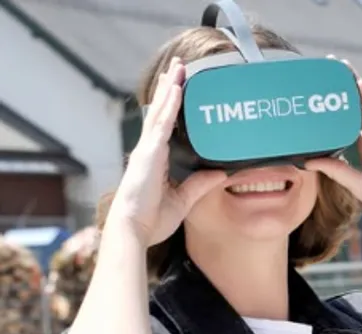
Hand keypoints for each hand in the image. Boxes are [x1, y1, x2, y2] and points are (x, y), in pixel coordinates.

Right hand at [108, 57, 226, 246]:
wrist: (133, 230)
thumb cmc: (151, 220)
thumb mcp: (184, 201)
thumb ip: (201, 185)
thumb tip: (220, 173)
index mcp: (155, 161)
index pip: (164, 127)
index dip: (170, 107)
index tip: (176, 89)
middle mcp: (150, 151)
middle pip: (160, 113)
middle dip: (169, 90)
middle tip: (178, 68)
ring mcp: (148, 150)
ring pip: (161, 112)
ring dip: (171, 89)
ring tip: (178, 68)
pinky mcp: (150, 153)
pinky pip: (162, 124)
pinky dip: (170, 105)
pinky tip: (177, 89)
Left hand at [305, 57, 361, 238]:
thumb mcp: (356, 184)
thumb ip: (336, 170)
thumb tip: (309, 160)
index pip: (351, 122)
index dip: (338, 107)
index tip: (320, 93)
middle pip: (361, 108)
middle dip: (347, 89)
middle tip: (329, 68)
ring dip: (358, 87)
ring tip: (343, 68)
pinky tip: (361, 86)